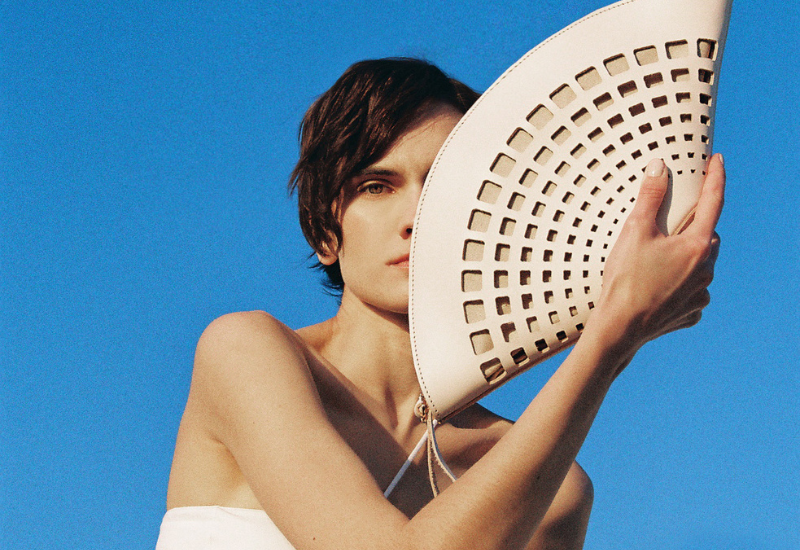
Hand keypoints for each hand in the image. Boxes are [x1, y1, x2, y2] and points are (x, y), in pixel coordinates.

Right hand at [593, 154, 724, 353]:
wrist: (619, 328)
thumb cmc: (625, 279)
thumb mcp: (635, 231)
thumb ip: (650, 197)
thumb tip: (659, 168)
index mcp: (696, 245)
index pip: (713, 202)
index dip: (715, 178)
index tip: (719, 161)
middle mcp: (706, 269)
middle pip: (707, 236)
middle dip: (696, 225)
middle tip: (674, 221)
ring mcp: (701, 293)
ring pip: (701, 264)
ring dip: (688, 256)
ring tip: (660, 258)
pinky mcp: (691, 312)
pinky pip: (692, 290)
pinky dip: (681, 283)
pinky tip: (660, 285)